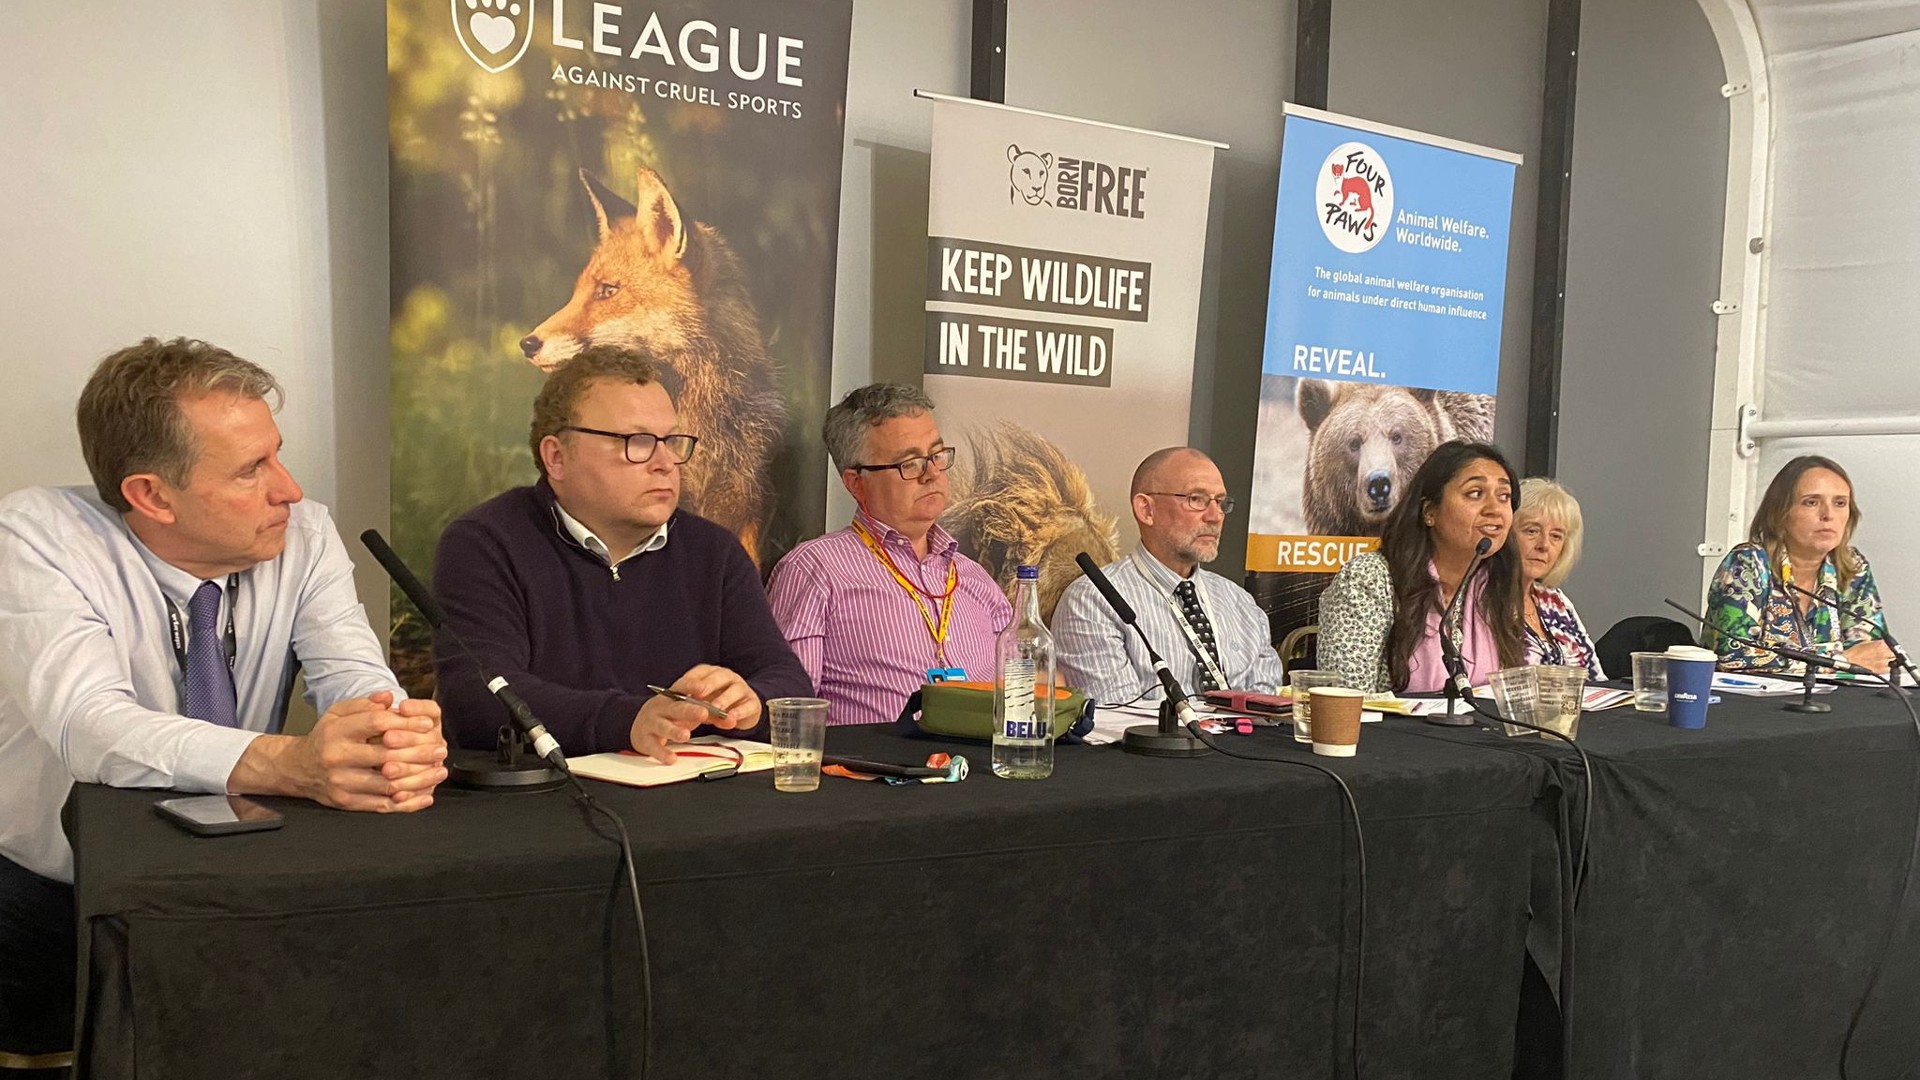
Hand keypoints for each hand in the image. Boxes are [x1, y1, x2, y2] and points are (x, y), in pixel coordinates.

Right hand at [229, 694, 447, 811]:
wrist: (298, 768)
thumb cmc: (326, 738)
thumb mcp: (337, 713)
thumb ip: (364, 704)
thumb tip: (389, 697)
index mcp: (337, 731)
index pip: (376, 723)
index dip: (406, 723)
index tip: (428, 724)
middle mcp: (337, 757)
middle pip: (386, 755)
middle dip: (419, 753)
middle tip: (440, 749)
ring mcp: (342, 782)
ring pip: (387, 784)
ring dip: (419, 779)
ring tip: (439, 771)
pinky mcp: (347, 802)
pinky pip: (381, 805)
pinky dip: (407, 803)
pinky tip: (425, 796)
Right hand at [627, 665, 761, 763]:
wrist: (641, 726)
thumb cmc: (671, 716)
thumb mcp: (689, 711)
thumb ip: (711, 714)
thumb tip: (731, 720)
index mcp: (672, 696)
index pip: (682, 686)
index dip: (693, 686)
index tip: (704, 688)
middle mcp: (660, 707)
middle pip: (675, 708)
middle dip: (689, 710)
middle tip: (702, 713)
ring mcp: (651, 723)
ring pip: (662, 726)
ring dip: (674, 731)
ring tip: (685, 736)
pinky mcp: (645, 740)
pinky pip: (653, 746)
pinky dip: (662, 753)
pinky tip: (671, 758)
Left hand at [670, 664, 761, 731]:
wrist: (741, 711)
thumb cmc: (715, 703)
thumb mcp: (701, 703)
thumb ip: (692, 704)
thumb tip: (678, 708)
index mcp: (711, 674)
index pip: (701, 672)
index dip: (693, 678)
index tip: (684, 686)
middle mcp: (727, 677)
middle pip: (719, 677)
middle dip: (709, 685)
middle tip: (700, 694)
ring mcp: (741, 688)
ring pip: (734, 690)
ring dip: (724, 699)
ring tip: (716, 709)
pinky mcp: (752, 702)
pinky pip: (748, 705)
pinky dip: (740, 711)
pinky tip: (732, 717)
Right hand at [1844, 639, 1896, 674]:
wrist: (1848, 662)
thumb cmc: (1853, 653)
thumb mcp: (1865, 642)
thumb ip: (1876, 643)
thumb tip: (1880, 643)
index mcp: (1881, 644)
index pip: (1892, 644)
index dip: (1889, 646)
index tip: (1887, 647)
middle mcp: (1885, 653)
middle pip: (1895, 654)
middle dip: (1891, 654)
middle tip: (1885, 654)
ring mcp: (1884, 663)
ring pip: (1894, 662)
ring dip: (1890, 661)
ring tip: (1882, 661)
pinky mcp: (1881, 671)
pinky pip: (1889, 669)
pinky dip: (1887, 668)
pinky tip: (1881, 666)